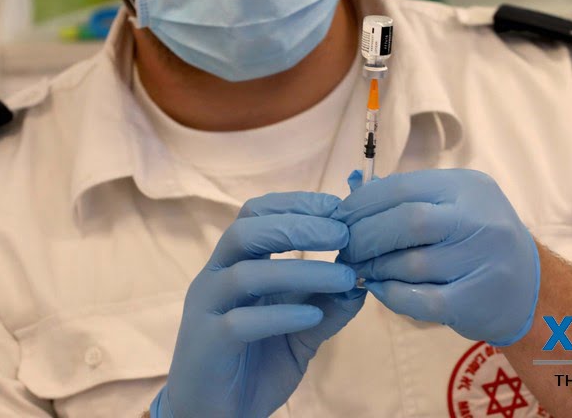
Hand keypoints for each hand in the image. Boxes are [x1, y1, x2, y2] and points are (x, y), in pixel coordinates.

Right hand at [151, 192, 366, 417]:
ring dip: (300, 270)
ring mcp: (207, 310)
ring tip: (344, 276)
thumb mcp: (301, 332)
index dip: (296, 205)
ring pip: (245, 274)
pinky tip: (312, 315)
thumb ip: (327, 305)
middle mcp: (215, 278)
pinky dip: (280, 314)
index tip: (337, 209)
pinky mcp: (207, 345)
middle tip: (341, 233)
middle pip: (245, 231)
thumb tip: (364, 278)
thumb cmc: (254, 367)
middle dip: (297, 225)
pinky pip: (240, 322)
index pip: (256, 214)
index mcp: (233, 265)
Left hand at [334, 169, 538, 346]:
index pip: (402, 187)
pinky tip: (379, 290)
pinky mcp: (476, 300)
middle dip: (364, 237)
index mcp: (467, 187)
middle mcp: (479, 219)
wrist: (530, 289)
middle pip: (406, 222)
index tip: (340, 218)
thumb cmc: (477, 240)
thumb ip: (405, 198)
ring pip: (410, 263)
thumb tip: (352, 188)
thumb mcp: (452, 205)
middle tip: (346, 249)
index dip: (362, 204)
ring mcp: (481, 260)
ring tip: (361, 270)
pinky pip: (419, 299)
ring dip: (375, 268)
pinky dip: (391, 295)